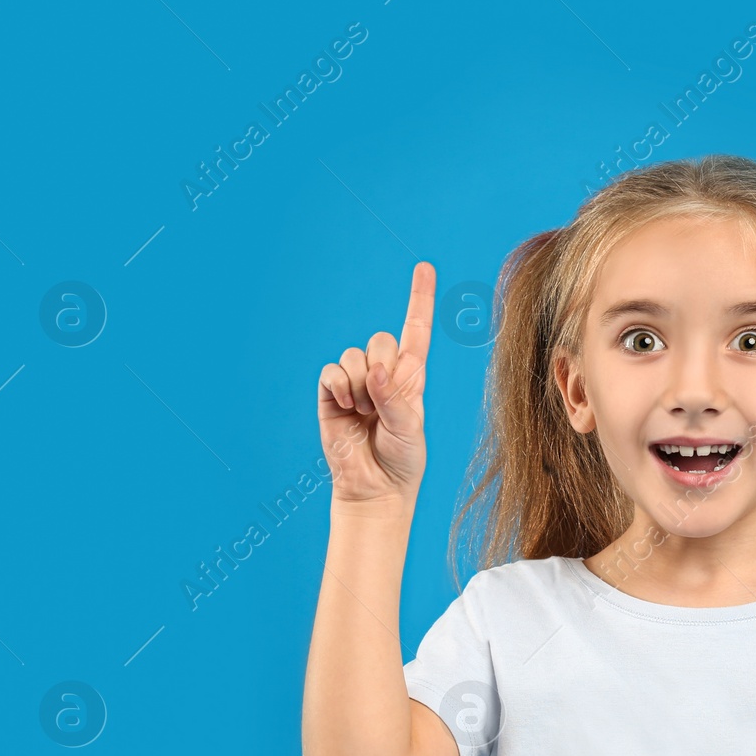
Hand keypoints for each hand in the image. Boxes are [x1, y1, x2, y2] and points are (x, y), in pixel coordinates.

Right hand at [317, 261, 435, 504]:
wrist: (374, 487)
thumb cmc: (401, 460)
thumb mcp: (409, 429)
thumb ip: (395, 398)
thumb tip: (376, 371)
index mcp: (411, 378)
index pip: (417, 331)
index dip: (419, 299)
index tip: (424, 267)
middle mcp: (384, 374)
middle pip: (381, 340)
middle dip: (382, 368)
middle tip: (382, 403)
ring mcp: (356, 382)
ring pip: (354, 354)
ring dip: (361, 384)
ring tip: (365, 413)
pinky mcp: (332, 394)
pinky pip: (331, 371)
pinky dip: (340, 387)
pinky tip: (347, 408)